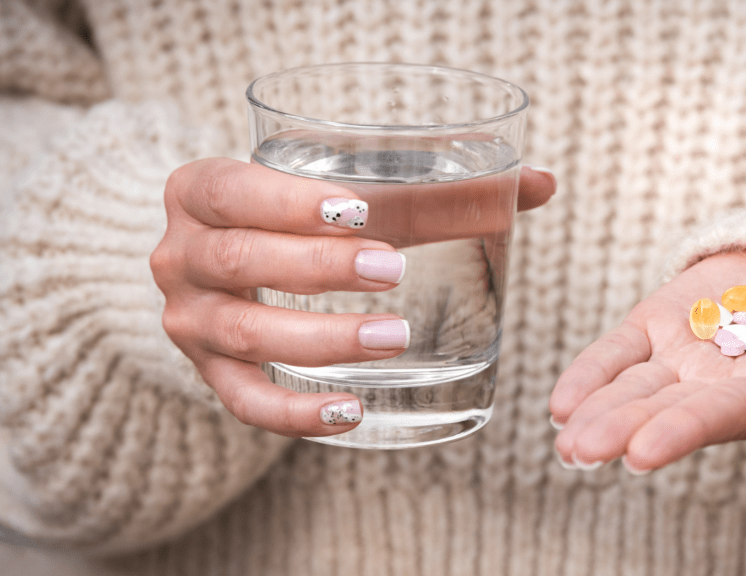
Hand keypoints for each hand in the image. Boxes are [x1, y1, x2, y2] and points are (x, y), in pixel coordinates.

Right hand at [151, 158, 553, 436]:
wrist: (221, 255)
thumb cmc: (297, 214)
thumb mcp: (345, 190)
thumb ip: (441, 188)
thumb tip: (543, 184)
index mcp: (202, 191)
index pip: (232, 190)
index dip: (287, 201)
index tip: (358, 210)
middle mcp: (178, 254)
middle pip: (240, 261)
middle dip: (318, 267)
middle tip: (395, 270)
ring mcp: (188, 320)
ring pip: (245, 334)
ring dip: (320, 339)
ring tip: (394, 336)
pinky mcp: (209, 374)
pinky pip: (245, 403)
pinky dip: (296, 412)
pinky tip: (352, 412)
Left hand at [549, 244, 745, 471]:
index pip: (723, 416)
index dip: (682, 431)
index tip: (640, 452)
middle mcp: (726, 385)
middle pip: (666, 410)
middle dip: (622, 430)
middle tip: (579, 452)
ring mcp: (691, 354)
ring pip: (636, 387)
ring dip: (598, 410)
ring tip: (563, 433)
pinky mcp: (667, 320)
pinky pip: (622, 350)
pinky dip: (592, 373)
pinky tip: (562, 401)